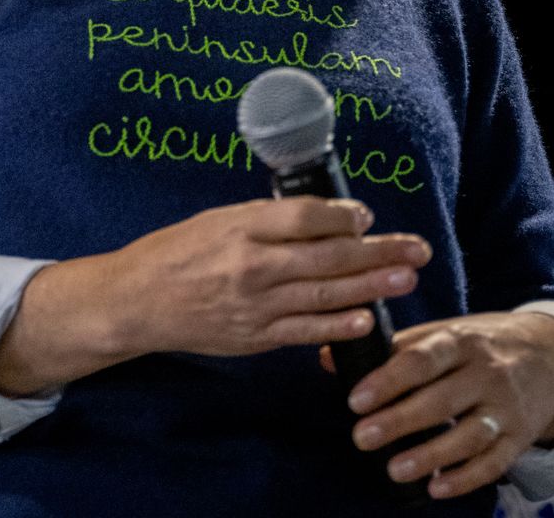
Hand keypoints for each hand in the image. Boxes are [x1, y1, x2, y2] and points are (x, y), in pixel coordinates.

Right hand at [107, 197, 430, 356]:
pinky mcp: (255, 337)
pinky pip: (307, 330)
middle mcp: (252, 265)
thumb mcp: (215, 221)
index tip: (366, 217)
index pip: (307, 217)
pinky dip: (339, 325)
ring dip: (374, 287)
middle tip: (417, 249)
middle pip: (330, 256)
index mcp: (240, 228)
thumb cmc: (174, 254)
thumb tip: (321, 219)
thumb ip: (265, 221)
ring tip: (407, 279)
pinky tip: (367, 319)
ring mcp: (256, 304)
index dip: (345, 217)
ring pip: (327, 294)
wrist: (136, 302)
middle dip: (380, 252)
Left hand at [327, 312, 553, 499]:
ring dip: (431, 456)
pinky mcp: (521, 436)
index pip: (420, 360)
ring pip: (469, 436)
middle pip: (441, 401)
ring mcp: (507, 407)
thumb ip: (389, 347)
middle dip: (399, 421)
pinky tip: (437, 487)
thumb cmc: (479, 344)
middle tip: (361, 438)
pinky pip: (496, 462)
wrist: (553, 354)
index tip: (355, 400)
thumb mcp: (441, 333)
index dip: (387, 381)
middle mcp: (487, 374)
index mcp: (460, 341)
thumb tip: (328, 359)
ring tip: (393, 469)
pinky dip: (466, 478)